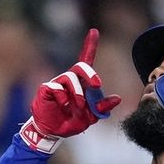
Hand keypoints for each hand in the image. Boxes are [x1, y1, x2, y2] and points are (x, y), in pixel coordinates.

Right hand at [20, 29, 120, 152]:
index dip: (90, 45)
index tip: (94, 31)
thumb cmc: (72, 121)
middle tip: (97, 85)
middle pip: (80, 66)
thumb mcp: (91, 116)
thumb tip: (117, 98)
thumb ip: (103, 107)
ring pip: (69, 78)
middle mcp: (69, 79)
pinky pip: (56, 87)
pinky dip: (63, 99)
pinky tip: (64, 107)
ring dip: (77, 94)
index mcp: (81, 83)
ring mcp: (57, 83)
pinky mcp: (46, 89)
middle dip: (90, 74)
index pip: (86, 60)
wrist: (54, 131)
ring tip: (78, 107)